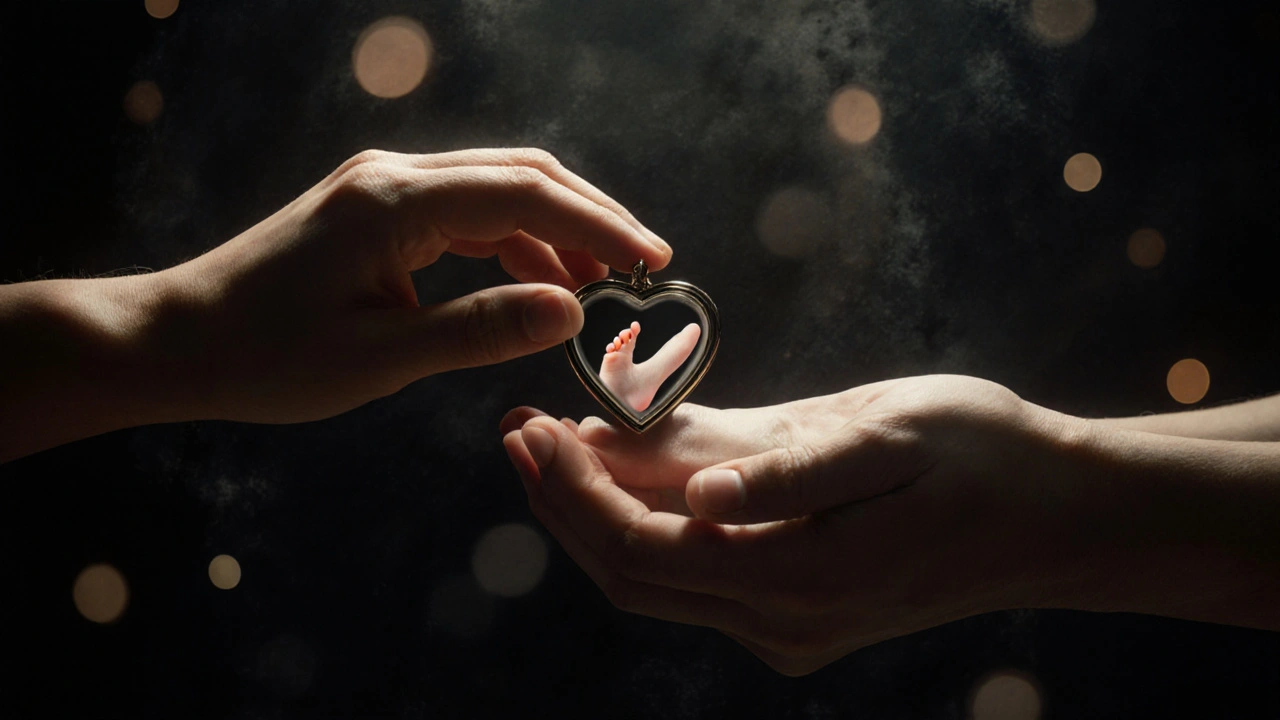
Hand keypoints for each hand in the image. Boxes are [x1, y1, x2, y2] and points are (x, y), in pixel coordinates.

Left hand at [145, 148, 671, 422]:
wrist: (180, 340)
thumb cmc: (268, 356)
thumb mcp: (382, 356)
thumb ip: (481, 329)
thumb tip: (572, 312)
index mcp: (396, 200)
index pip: (528, 194)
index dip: (600, 226)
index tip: (654, 262)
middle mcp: (395, 175)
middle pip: (522, 174)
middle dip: (590, 216)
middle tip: (645, 265)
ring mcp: (384, 186)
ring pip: (498, 189)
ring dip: (555, 230)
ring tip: (601, 284)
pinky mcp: (377, 208)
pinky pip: (466, 212)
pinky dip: (512, 242)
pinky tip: (538, 282)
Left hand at [502, 375, 1279, 674]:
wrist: (1063, 514)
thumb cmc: (986, 458)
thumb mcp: (887, 437)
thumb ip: (784, 469)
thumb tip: (688, 492)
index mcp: (799, 576)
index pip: (642, 549)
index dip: (573, 492)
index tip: (531, 423)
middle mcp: (783, 619)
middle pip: (632, 574)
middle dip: (563, 503)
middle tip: (517, 427)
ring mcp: (791, 623)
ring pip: (658, 579)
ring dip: (597, 513)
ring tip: (553, 440)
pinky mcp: (802, 608)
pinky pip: (697, 574)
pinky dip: (649, 523)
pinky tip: (632, 468)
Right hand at [598, 321, 700, 410]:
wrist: (629, 409)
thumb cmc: (645, 392)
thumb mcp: (665, 365)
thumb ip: (679, 348)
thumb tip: (696, 327)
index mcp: (636, 364)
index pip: (633, 342)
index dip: (634, 332)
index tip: (637, 325)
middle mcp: (624, 363)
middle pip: (623, 343)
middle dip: (626, 333)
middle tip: (632, 329)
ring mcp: (614, 366)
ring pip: (615, 347)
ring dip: (619, 339)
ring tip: (624, 338)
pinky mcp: (606, 370)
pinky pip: (608, 355)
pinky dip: (611, 349)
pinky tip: (614, 348)